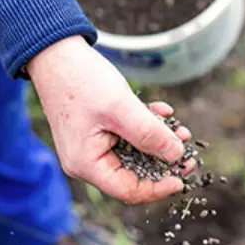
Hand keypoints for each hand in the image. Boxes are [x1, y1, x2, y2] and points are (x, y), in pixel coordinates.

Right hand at [27, 36, 192, 203]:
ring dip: (159, 141)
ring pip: (135, 153)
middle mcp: (88, 160)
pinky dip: (147, 125)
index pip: (128, 190)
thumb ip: (150, 134)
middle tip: (187, 149)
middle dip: (163, 160)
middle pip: (134, 174)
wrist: (57, 53)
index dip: (159, 188)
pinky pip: (128, 136)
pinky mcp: (99, 130)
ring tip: (179, 129)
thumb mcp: (121, 108)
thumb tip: (176, 155)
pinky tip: (161, 110)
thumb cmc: (81, 80)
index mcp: (87, 164)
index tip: (182, 176)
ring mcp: (93, 145)